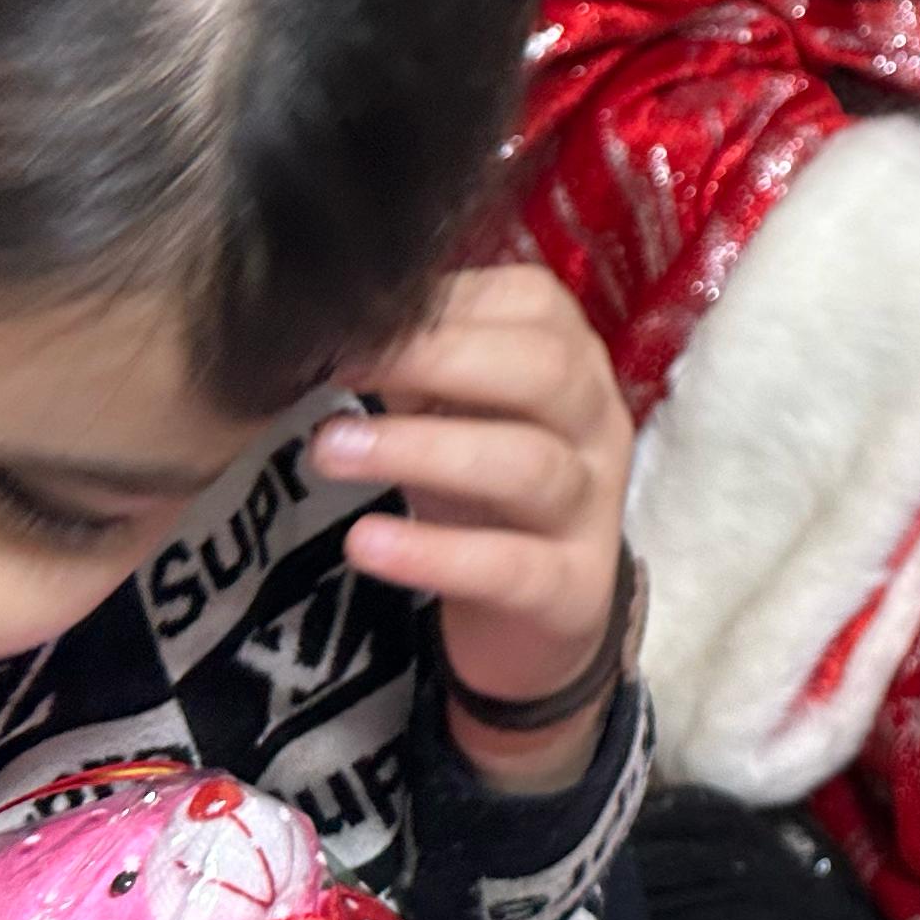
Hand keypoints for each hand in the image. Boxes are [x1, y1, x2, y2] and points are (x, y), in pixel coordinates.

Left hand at [309, 266, 635, 790]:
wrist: (535, 618)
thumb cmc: (481, 489)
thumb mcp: (454, 415)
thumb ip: (414, 366)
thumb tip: (324, 318)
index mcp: (571, 360)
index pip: (533, 301)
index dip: (442, 306)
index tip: (351, 320)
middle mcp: (595, 422)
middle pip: (543, 369)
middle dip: (437, 360)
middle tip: (337, 370)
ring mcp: (592, 506)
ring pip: (529, 464)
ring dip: (423, 449)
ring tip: (329, 451)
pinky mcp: (573, 589)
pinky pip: (512, 567)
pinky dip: (435, 553)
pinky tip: (366, 543)